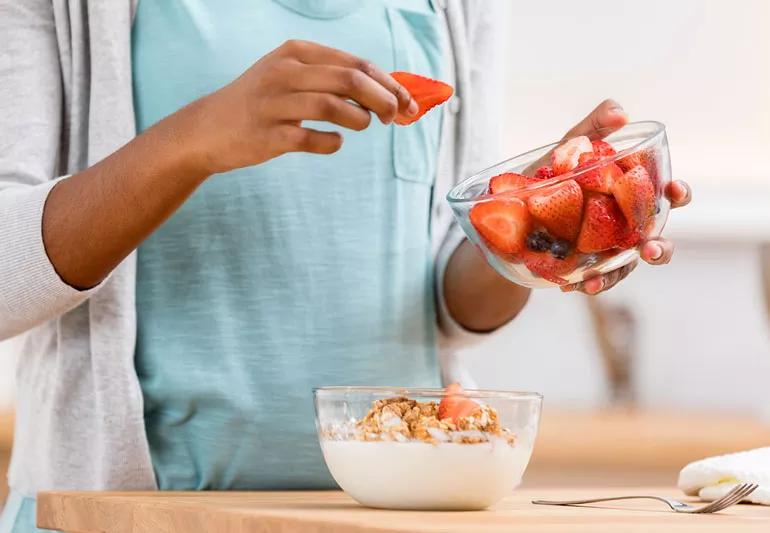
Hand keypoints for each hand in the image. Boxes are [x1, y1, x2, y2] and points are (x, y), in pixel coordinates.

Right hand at [187, 40, 417, 174]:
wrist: (208, 129)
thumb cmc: (261, 103)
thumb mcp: (291, 77)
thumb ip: (332, 79)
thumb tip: (386, 92)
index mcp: (296, 52)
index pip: (355, 63)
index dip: (388, 84)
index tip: (408, 102)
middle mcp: (285, 72)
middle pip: (350, 80)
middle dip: (383, 99)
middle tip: (395, 117)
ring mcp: (275, 103)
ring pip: (334, 106)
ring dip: (360, 119)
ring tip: (362, 125)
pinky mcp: (268, 135)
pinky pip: (312, 139)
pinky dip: (331, 142)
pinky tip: (333, 141)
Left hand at [559, 99, 691, 294]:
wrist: (512, 209)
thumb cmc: (552, 173)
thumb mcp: (568, 147)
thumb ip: (594, 127)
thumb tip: (621, 113)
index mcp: (632, 195)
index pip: (667, 196)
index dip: (677, 194)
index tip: (674, 191)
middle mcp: (627, 226)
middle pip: (657, 240)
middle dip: (660, 248)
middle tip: (650, 249)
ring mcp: (609, 249)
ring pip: (626, 267)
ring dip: (617, 274)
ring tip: (598, 281)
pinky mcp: (586, 267)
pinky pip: (595, 280)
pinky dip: (588, 283)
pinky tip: (576, 285)